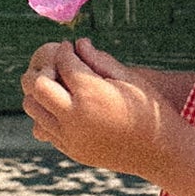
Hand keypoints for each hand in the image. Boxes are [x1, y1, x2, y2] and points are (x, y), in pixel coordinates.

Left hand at [20, 38, 178, 178]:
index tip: (69, 47)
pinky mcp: (72, 151)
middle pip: (36, 84)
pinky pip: (44, 128)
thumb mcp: (129, 78)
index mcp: (91, 93)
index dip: (65, 50)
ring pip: (33, 108)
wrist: (161, 152)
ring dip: (39, 93)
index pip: (63, 62)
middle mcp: (75, 116)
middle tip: (56, 65)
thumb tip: (79, 43)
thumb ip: (100, 59)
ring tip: (57, 86)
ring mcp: (70, 137)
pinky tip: (64, 107)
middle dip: (43, 69)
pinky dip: (47, 114)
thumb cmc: (149, 109)